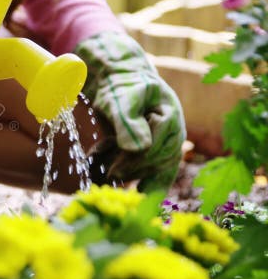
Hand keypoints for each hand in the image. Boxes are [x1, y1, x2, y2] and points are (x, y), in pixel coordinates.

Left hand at [74, 32, 185, 191]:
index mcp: (169, 117)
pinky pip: (157, 176)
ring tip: (105, 172)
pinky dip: (142, 184)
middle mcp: (173, 134)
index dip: (133, 162)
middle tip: (105, 174)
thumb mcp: (121, 99)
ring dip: (130, 175)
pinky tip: (134, 197)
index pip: (154, 148)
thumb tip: (139, 148)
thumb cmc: (120, 87)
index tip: (111, 171)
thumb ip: (128, 122)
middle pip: (157, 162)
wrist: (120, 81)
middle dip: (130, 170)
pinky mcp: (158, 153)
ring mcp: (168, 144)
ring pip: (156, 171)